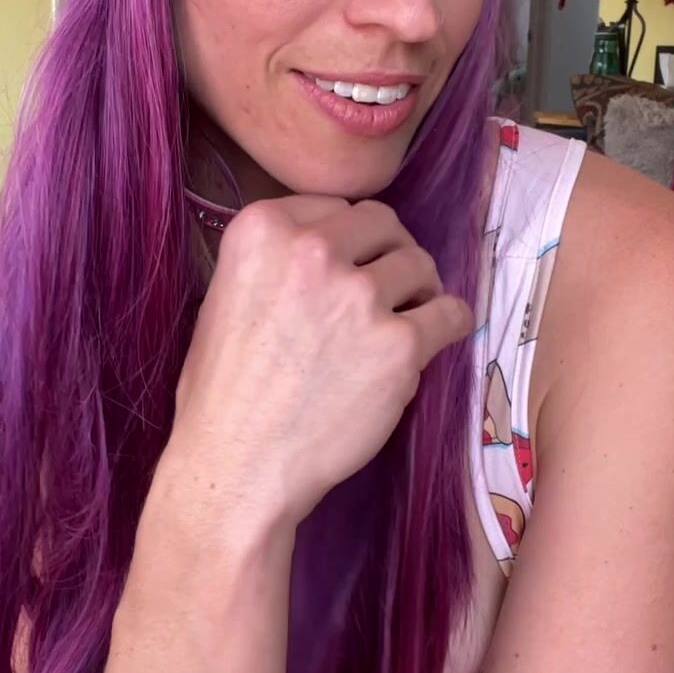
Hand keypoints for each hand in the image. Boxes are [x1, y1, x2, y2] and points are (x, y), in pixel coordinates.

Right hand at [173, 196, 474, 522]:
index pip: (333, 206)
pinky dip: (449, 325)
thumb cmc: (221, 395)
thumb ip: (276, 260)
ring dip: (418, 290)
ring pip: (421, 264)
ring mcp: (360, 296)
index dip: (345, 238)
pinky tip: (433, 340)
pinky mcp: (399, 344)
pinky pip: (452, 314)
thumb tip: (332, 248)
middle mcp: (312, 250)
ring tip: (402, 322)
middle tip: (385, 289)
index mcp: (261, 228)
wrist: (237, 466)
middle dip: (387, 252)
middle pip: (383, 224)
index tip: (346, 266)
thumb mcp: (224, 297)